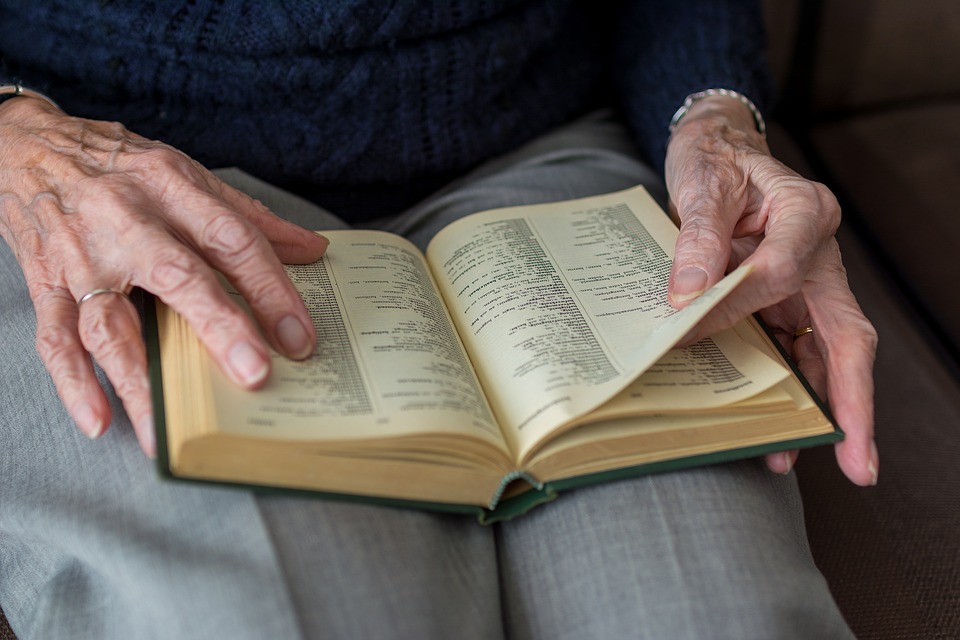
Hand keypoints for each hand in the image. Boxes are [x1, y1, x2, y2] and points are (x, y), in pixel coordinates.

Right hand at [0, 96, 327, 456]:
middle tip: (254, 374)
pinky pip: (55, 337)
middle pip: (178, 277)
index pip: (232, 239)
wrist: (25, 145)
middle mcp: (127, 222)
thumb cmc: (116, 165)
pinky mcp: (45, 283)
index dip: (271, 287)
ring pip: (111, 322)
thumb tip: (313, 248)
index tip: (299, 334)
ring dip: (139, 379)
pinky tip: (99, 419)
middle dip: (219, 328)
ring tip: (167, 429)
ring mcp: (82, 257)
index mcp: (171, 188)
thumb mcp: (185, 173)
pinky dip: (74, 381)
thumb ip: (249, 215)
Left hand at [665, 96, 878, 485]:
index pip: (781, 270)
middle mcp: (817, 252)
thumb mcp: (701, 186)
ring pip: (824, 351)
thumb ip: (698, 238)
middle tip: (857, 461)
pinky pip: (792, 347)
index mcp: (805, 211)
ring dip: (817, 406)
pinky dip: (784, 385)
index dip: (735, 305)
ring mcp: (808, 280)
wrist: (717, 149)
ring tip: (793, 456)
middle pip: (846, 333)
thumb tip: (688, 298)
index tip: (687, 326)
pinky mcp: (786, 298)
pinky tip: (769, 421)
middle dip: (851, 399)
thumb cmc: (714, 160)